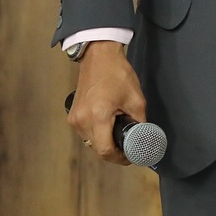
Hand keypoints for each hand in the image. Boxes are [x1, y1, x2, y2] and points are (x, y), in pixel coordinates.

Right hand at [67, 41, 145, 165]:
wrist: (99, 57)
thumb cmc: (118, 75)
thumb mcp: (136, 99)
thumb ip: (140, 122)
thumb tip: (143, 137)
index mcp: (97, 117)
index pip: (105, 150)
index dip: (119, 158)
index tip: (131, 156)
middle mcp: (81, 121)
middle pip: (98, 148)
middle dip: (114, 151)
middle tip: (129, 147)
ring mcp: (74, 119)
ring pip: (91, 142)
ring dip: (106, 142)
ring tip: (120, 135)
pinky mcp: (73, 116)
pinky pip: (86, 133)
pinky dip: (98, 134)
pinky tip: (109, 127)